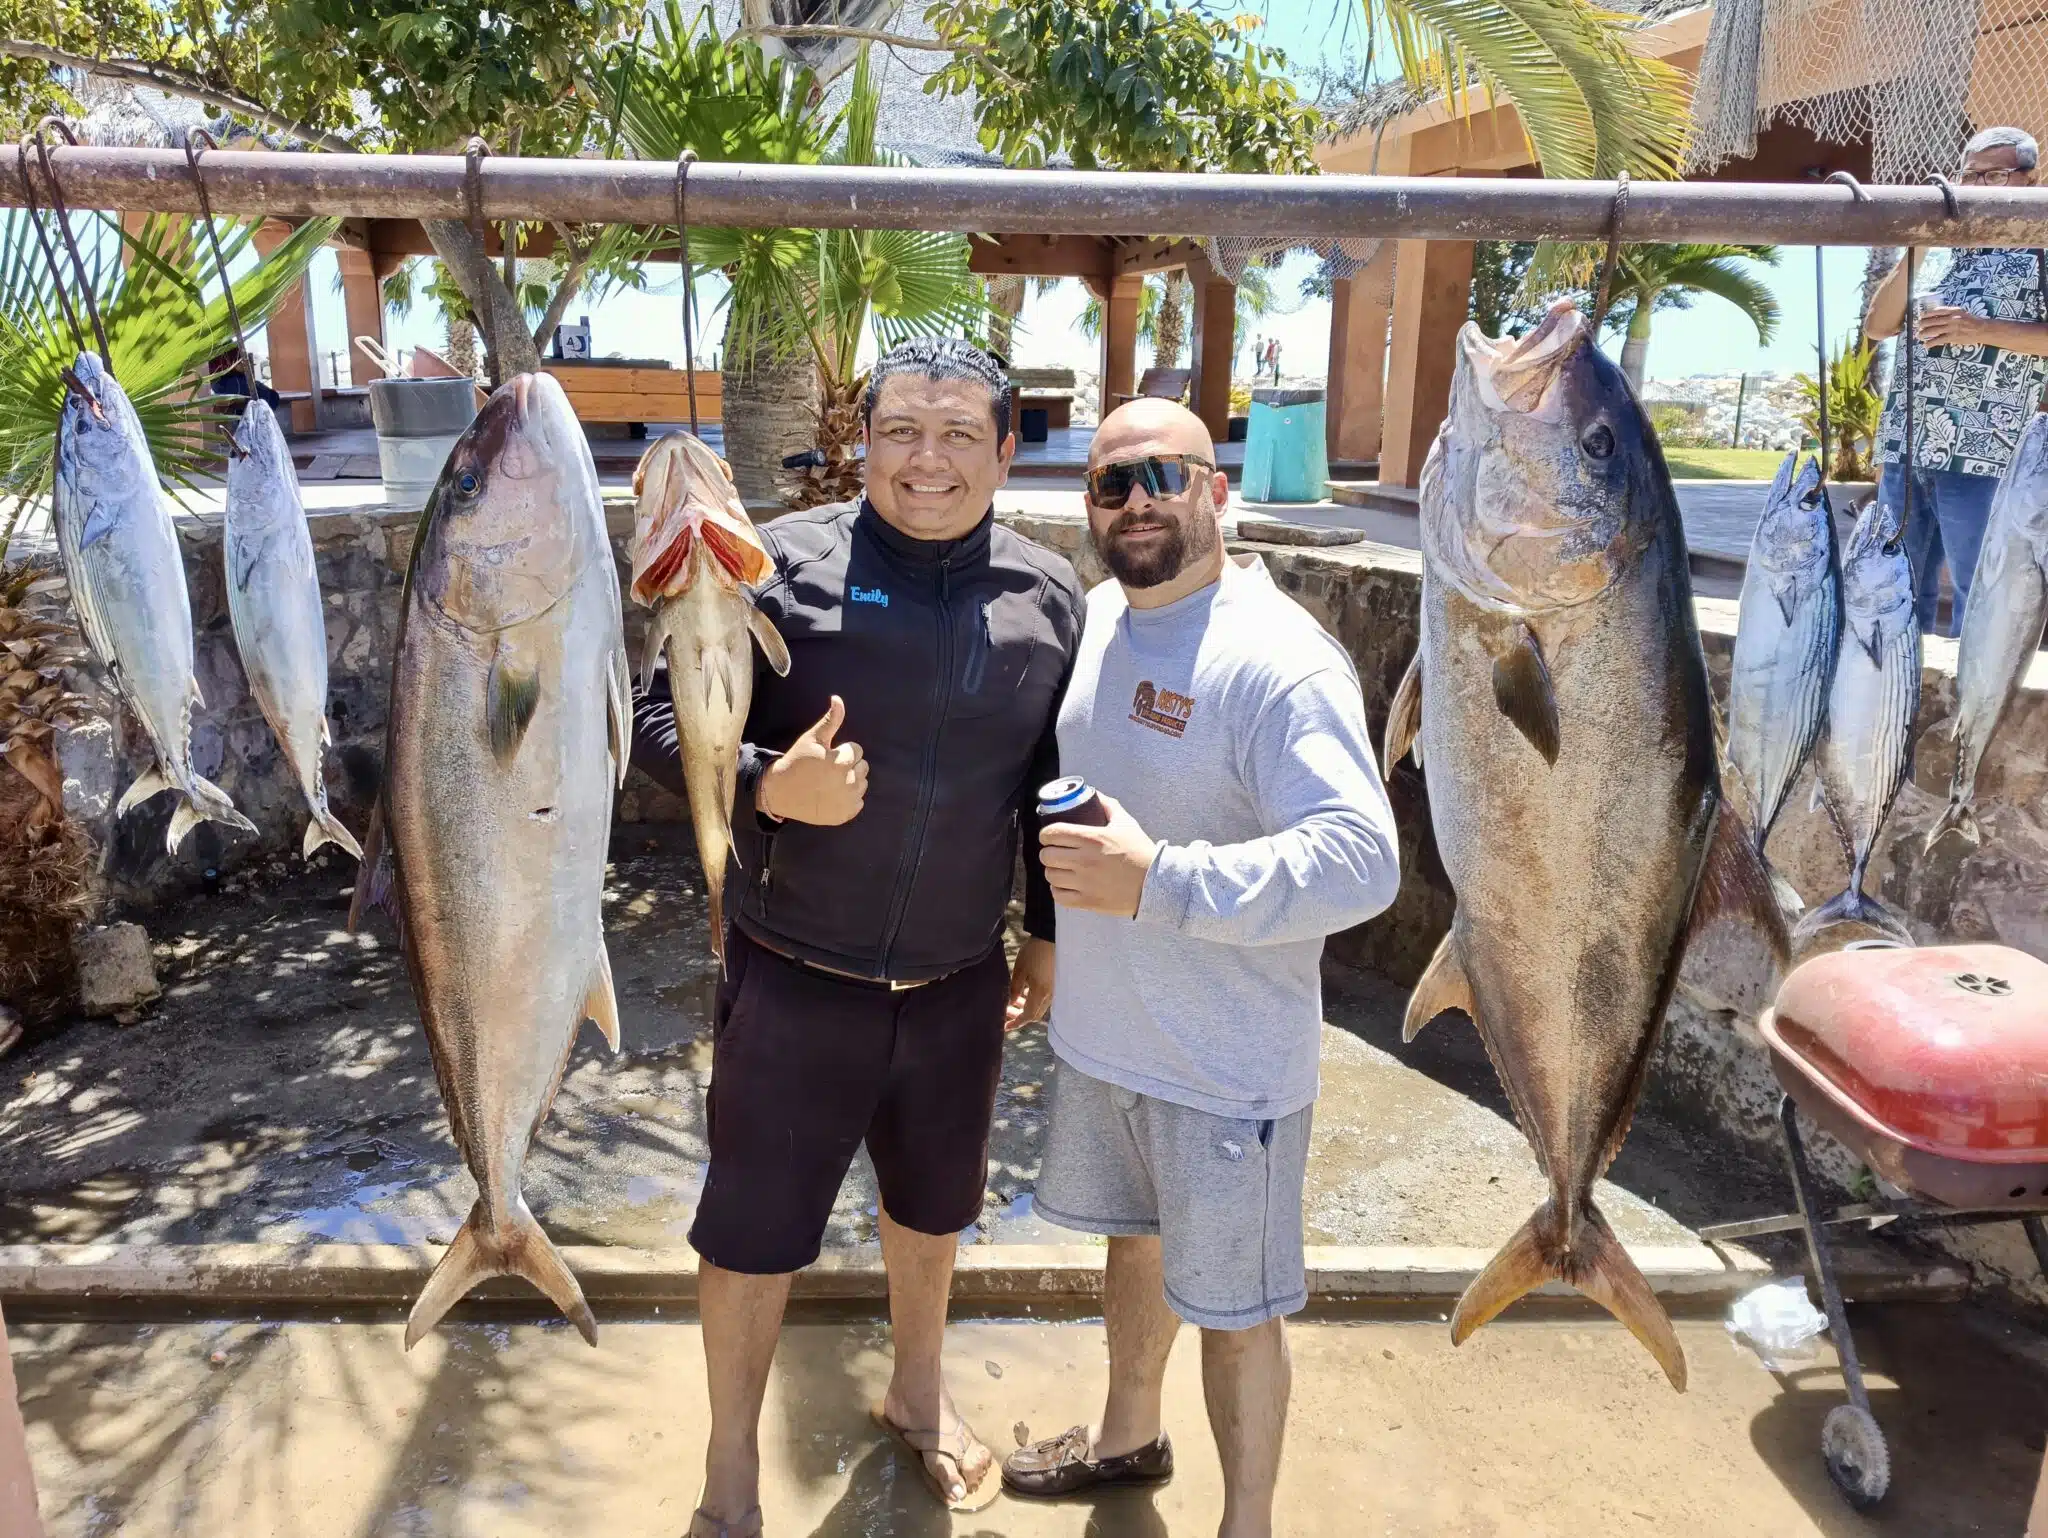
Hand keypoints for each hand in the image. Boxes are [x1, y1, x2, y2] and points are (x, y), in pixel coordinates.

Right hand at [757, 695, 866, 825]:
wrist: (780, 791)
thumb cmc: (797, 761)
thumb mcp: (812, 738)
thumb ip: (831, 720)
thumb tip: (838, 699)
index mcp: (842, 761)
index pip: (857, 750)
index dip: (841, 751)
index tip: (826, 756)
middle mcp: (849, 782)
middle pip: (863, 767)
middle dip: (849, 765)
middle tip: (828, 769)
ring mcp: (847, 800)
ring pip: (862, 784)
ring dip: (851, 781)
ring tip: (830, 782)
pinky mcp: (845, 815)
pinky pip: (858, 802)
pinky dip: (848, 799)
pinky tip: (831, 795)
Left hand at [1005, 937, 1053, 1029]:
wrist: (1051, 937)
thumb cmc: (1034, 952)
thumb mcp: (1020, 970)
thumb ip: (1015, 989)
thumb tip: (1010, 1003)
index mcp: (1040, 993)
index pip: (1027, 1015)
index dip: (1016, 1022)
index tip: (1005, 1026)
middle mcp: (1049, 994)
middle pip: (1034, 1014)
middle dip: (1020, 1016)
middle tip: (1006, 1014)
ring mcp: (1054, 989)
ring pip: (1039, 1006)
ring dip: (1026, 1008)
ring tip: (1012, 1003)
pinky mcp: (1055, 983)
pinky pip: (1043, 999)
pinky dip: (1032, 1000)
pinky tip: (1023, 994)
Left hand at [1039, 793, 1160, 917]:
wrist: (1155, 883)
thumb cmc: (1140, 852)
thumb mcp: (1126, 823)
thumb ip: (1108, 805)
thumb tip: (1093, 793)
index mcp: (1091, 839)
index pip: (1052, 833)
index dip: (1046, 834)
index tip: (1049, 836)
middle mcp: (1084, 860)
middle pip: (1046, 855)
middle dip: (1048, 852)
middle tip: (1056, 852)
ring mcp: (1084, 882)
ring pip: (1050, 875)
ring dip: (1054, 871)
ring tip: (1062, 868)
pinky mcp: (1087, 901)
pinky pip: (1059, 896)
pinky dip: (1058, 890)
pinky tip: (1066, 885)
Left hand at [1920, 305, 1987, 346]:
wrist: (1982, 329)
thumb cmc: (1971, 321)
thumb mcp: (1961, 313)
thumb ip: (1950, 313)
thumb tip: (1936, 315)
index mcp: (1953, 311)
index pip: (1936, 311)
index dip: (1926, 314)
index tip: (1921, 316)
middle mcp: (1951, 318)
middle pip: (1931, 321)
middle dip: (1922, 324)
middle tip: (1918, 327)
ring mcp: (1951, 328)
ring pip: (1932, 331)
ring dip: (1923, 334)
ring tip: (1919, 336)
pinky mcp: (1952, 337)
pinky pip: (1937, 340)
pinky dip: (1930, 343)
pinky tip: (1925, 345)